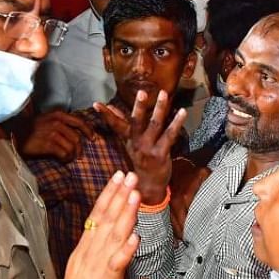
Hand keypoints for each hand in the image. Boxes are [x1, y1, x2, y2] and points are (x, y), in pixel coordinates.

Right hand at [18, 110, 95, 161]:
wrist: (15, 132)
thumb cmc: (32, 128)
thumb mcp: (47, 119)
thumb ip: (61, 122)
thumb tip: (76, 133)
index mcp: (59, 115)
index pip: (80, 122)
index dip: (89, 131)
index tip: (92, 138)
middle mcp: (57, 122)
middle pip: (77, 138)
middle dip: (79, 149)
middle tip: (77, 155)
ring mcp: (53, 133)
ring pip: (72, 147)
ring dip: (72, 155)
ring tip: (68, 159)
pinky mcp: (48, 144)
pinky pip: (64, 154)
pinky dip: (66, 159)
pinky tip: (63, 161)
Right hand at [50, 170, 140, 278]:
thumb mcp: (86, 268)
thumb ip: (98, 251)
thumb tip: (113, 236)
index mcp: (86, 248)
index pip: (98, 215)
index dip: (109, 195)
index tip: (118, 178)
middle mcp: (90, 252)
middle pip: (105, 219)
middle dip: (118, 195)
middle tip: (130, 175)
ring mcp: (97, 265)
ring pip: (112, 235)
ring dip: (124, 213)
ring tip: (134, 195)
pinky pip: (117, 263)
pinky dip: (126, 249)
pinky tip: (135, 237)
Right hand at [94, 90, 185, 204]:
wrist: (149, 185)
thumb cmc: (141, 160)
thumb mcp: (129, 142)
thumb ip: (122, 123)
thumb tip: (111, 107)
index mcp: (128, 140)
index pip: (115, 125)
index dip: (106, 115)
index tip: (96, 104)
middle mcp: (136, 143)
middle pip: (137, 122)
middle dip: (139, 107)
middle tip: (141, 92)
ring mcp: (148, 149)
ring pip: (154, 125)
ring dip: (159, 108)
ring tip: (163, 94)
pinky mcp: (161, 154)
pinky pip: (170, 135)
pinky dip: (176, 123)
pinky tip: (182, 112)